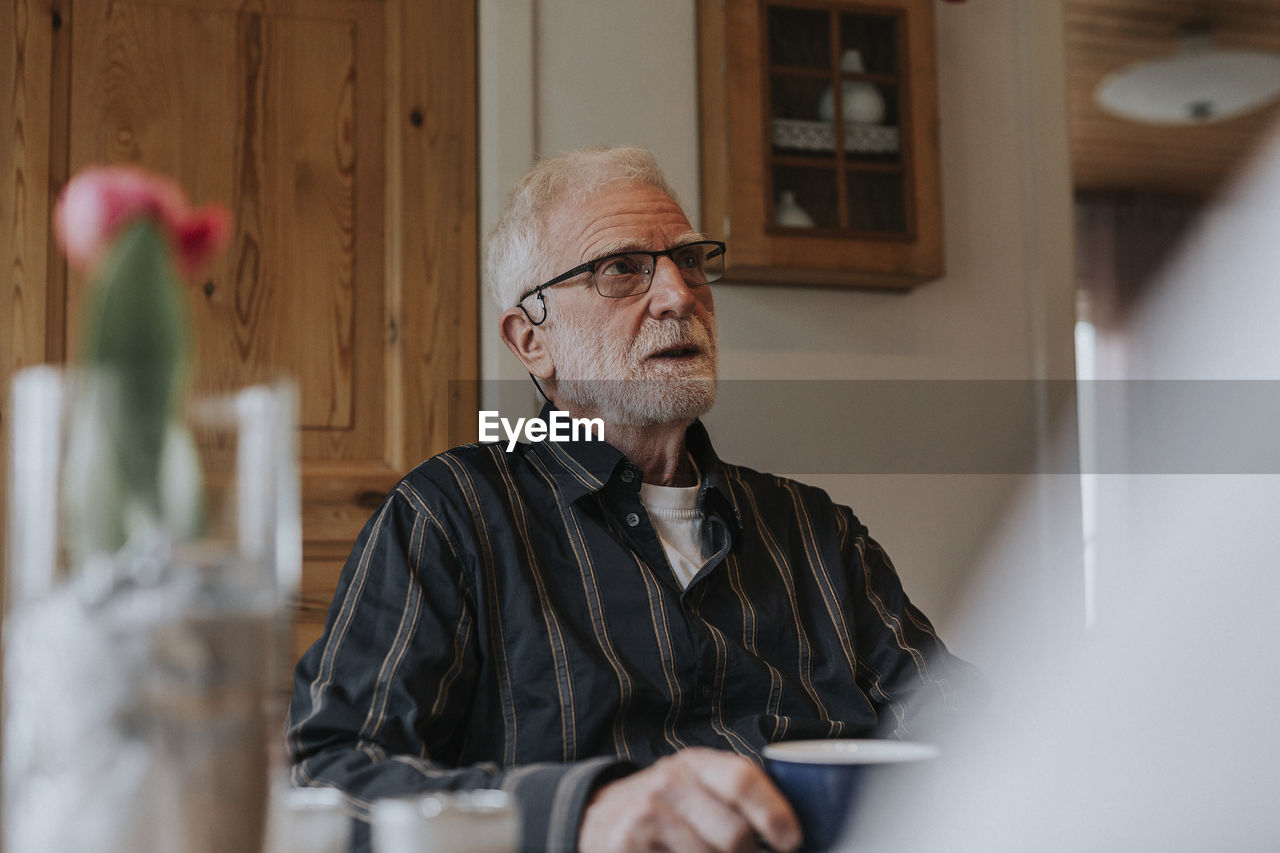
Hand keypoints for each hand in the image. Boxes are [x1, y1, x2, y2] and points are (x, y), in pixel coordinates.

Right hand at [579, 747, 800, 852]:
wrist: (596, 817)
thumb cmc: (663, 806)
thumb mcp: (695, 785)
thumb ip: (734, 796)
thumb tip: (789, 833)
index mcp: (695, 763)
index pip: (742, 780)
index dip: (775, 814)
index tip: (791, 841)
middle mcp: (669, 783)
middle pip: (735, 836)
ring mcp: (647, 816)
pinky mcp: (627, 846)